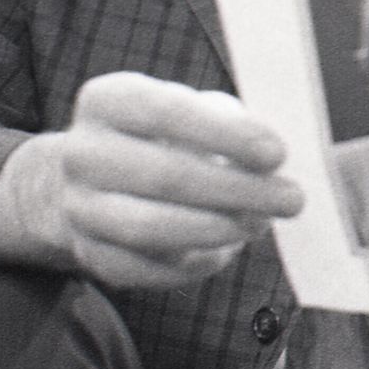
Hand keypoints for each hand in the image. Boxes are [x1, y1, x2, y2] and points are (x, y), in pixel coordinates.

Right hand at [0, 72, 302, 288]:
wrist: (91, 181)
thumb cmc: (163, 137)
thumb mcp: (191, 110)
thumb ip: (228, 124)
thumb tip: (270, 160)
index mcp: (107, 100)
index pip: (164, 111)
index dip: (224, 134)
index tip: (277, 154)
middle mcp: (82, 153)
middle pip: (163, 174)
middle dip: (236, 189)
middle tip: (289, 198)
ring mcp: (79, 208)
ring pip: (150, 227)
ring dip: (217, 229)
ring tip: (261, 223)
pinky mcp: (90, 255)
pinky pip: (146, 268)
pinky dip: (193, 261)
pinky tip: (228, 248)